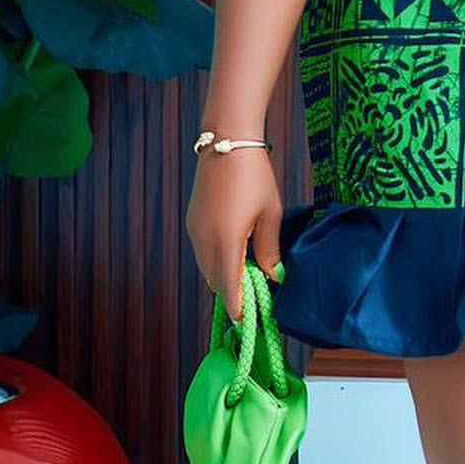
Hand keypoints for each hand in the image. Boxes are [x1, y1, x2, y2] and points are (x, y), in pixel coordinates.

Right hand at [186, 147, 284, 325]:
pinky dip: (216, 259)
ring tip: (248, 270)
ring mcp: (194, 230)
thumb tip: (273, 276)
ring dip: (224, 274)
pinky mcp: (192, 220)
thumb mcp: (270, 214)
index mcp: (225, 243)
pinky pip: (202, 251)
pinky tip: (235, 249)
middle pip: (215, 282)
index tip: (248, 322)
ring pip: (206, 267)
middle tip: (255, 293)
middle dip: (233, 292)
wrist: (227, 141)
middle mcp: (203, 241)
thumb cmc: (254, 176)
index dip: (238, 308)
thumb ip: (269, 250)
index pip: (229, 289)